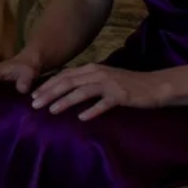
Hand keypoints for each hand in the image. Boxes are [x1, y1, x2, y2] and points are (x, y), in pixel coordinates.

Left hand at [29, 63, 164, 120]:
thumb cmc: (127, 85)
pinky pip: (104, 103)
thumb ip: (86, 83)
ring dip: (65, 100)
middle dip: (49, 92)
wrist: (154, 85)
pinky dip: (92, 110)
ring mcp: (109, 83)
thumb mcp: (103, 80)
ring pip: (82, 91)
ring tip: (51, 110)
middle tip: (34, 104)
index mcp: (91, 69)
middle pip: (68, 82)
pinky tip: (82, 118)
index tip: (33, 95)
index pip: (64, 75)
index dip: (47, 85)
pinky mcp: (121, 95)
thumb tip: (66, 91)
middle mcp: (97, 73)